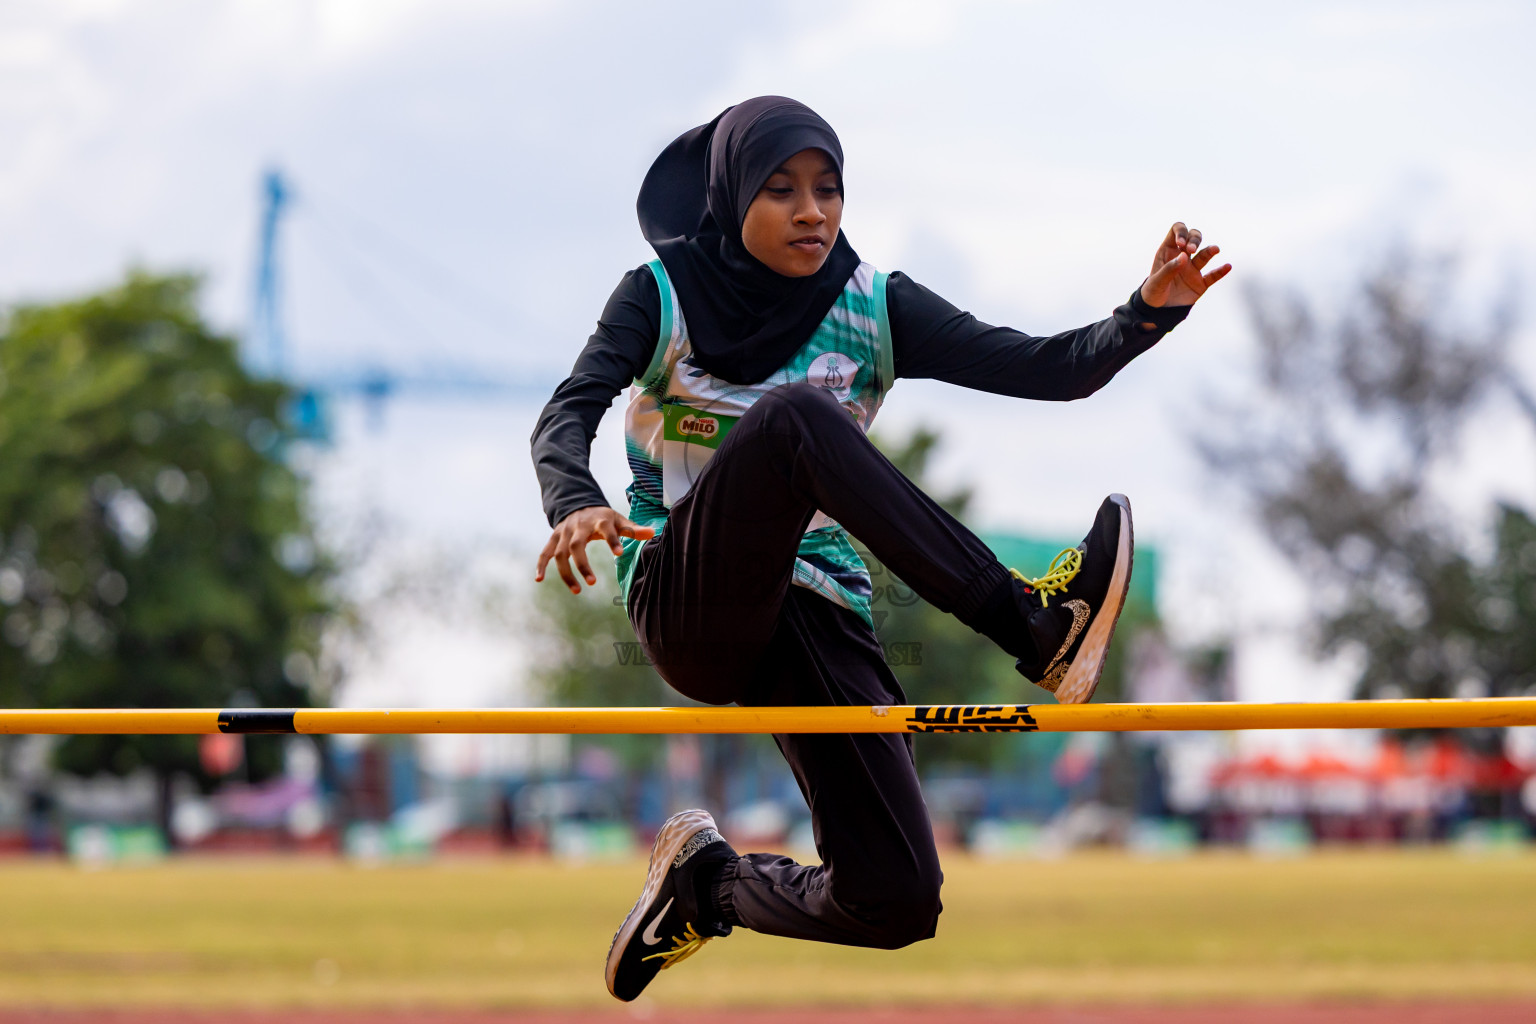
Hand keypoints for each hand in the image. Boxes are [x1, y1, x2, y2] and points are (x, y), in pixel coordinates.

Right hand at [535, 506, 654, 593]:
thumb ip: (633, 529)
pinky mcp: (553, 538)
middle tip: (593, 582)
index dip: (612, 540)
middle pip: (576, 546)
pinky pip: (545, 552)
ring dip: (566, 572)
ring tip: (577, 590)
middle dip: (583, 564)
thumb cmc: (603, 517)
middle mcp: (578, 527)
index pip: (606, 529)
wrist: (578, 503)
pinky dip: (540, 565)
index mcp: (599, 520)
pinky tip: (539, 579)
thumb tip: (653, 533)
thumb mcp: (619, 520)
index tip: (620, 554)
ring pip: (559, 553)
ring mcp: (563, 533)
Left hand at [1140, 222, 1231, 307]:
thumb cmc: (1153, 292)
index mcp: (1168, 251)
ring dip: (1210, 251)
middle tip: (1192, 250)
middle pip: (1193, 238)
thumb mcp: (1157, 282)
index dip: (1181, 232)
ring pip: (1204, 254)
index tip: (1181, 244)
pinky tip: (1227, 267)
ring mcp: (1192, 269)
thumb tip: (1184, 256)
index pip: (1176, 230)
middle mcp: (1182, 257)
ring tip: (1215, 249)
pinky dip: (1220, 272)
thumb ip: (1169, 269)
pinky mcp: (1201, 283)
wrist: (1158, 311)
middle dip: (1195, 239)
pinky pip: (1213, 275)